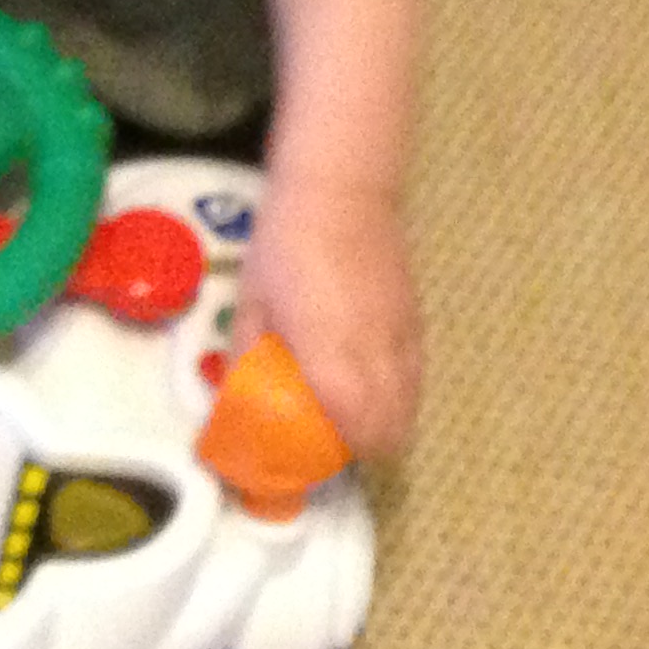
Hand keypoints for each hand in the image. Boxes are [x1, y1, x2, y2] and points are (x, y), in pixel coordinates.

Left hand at [230, 176, 420, 461]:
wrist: (342, 191)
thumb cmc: (285, 243)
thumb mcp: (252, 301)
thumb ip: (246, 356)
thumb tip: (231, 403)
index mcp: (328, 350)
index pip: (352, 426)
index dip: (340, 452)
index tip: (314, 456)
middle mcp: (373, 352)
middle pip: (390, 429)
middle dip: (364, 449)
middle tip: (331, 442)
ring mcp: (401, 337)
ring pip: (410, 407)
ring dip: (386, 426)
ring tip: (355, 422)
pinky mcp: (416, 321)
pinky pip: (417, 377)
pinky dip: (401, 397)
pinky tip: (378, 390)